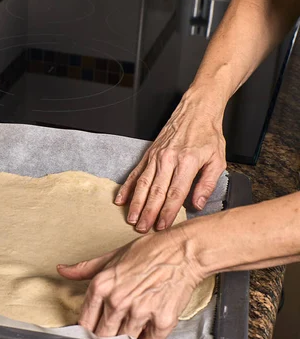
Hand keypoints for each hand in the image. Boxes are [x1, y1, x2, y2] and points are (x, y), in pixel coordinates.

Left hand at [57, 227, 203, 338]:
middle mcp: (117, 301)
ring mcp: (139, 312)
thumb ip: (85, 268)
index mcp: (101, 286)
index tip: (90, 334)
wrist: (183, 251)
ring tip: (130, 335)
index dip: (87, 331)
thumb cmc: (149, 252)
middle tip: (111, 337)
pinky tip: (146, 337)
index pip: (85, 321)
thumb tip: (62, 270)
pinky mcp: (162, 321)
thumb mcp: (112, 257)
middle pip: (102, 336)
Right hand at [115, 89, 226, 232]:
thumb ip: (207, 183)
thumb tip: (197, 204)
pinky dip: (127, 187)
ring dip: (136, 202)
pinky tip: (121, 199)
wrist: (196, 110)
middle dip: (148, 212)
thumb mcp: (218, 159)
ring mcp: (156, 156)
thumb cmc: (208, 135)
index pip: (175, 192)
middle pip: (156, 191)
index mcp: (187, 162)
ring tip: (131, 218)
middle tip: (142, 228)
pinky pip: (135, 172)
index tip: (162, 226)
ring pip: (143, 183)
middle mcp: (168, 159)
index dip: (168, 211)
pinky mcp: (148, 154)